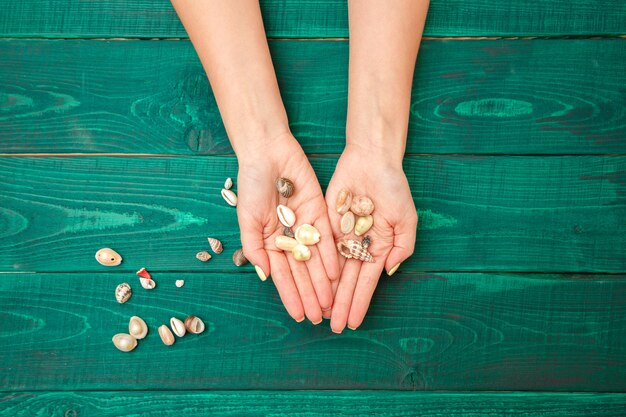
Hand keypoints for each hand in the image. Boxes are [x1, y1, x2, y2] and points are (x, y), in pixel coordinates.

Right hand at [236, 132, 339, 323]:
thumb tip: (266, 275)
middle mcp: (290, 238)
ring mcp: (306, 226)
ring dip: (322, 283)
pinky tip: (335, 275)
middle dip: (310, 295)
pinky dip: (331, 257)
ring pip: (316, 261)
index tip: (299, 316)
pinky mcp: (320, 212)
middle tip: (319, 317)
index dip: (291, 296)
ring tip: (329, 303)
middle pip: (303, 273)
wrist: (267, 154)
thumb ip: (255, 248)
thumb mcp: (247, 219)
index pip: (283, 276)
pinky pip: (328, 239)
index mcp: (271, 243)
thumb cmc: (251, 185)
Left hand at [325, 144, 417, 331]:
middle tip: (334, 327)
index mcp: (378, 247)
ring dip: (328, 293)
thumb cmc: (393, 187)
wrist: (371, 160)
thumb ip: (402, 247)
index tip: (354, 322)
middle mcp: (357, 246)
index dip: (360, 302)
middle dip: (342, 304)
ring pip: (332, 270)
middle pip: (347, 281)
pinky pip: (320, 250)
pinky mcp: (325, 223)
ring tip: (322, 313)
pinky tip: (312, 285)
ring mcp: (341, 236)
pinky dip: (317, 268)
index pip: (366, 281)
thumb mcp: (406, 219)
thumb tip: (388, 272)